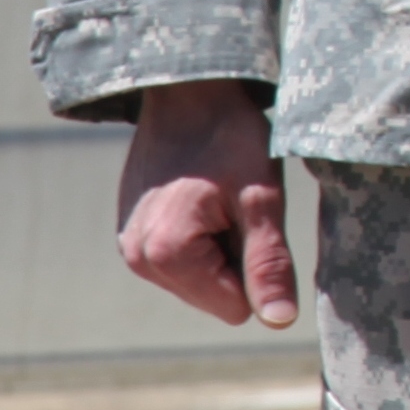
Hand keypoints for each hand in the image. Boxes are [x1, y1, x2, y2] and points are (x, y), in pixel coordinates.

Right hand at [118, 78, 299, 328]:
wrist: (187, 88)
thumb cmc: (230, 136)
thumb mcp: (261, 197)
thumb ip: (268, 263)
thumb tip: (280, 322)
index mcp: (167, 255)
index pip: (236, 307)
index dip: (255, 264)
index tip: (249, 215)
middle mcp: (138, 260)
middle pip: (214, 296)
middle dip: (234, 255)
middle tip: (234, 203)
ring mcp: (128, 247)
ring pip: (199, 278)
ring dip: (218, 244)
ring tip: (217, 196)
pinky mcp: (129, 234)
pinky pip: (180, 258)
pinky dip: (199, 234)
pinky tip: (200, 195)